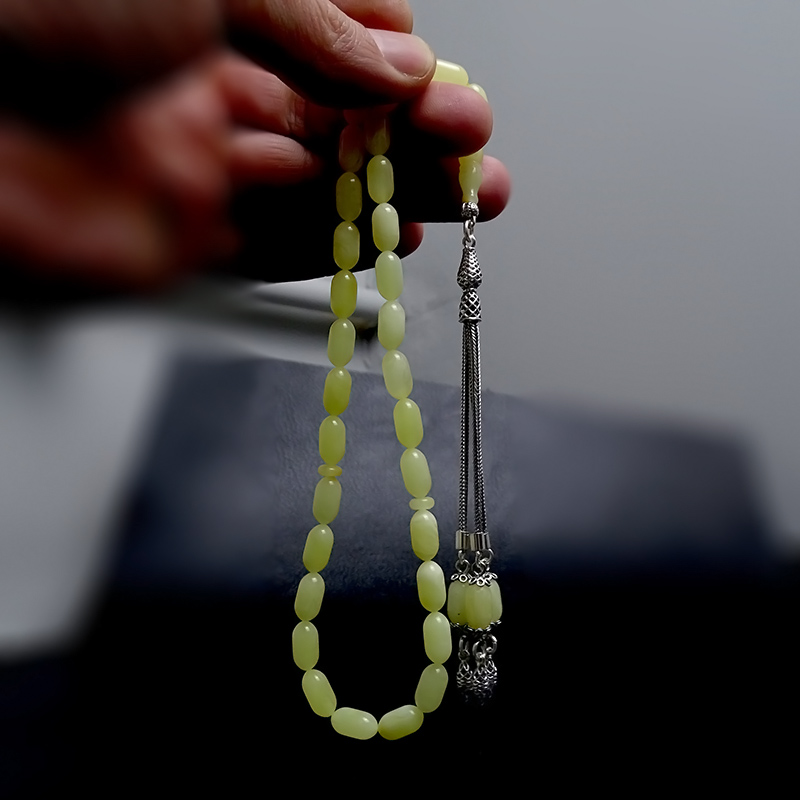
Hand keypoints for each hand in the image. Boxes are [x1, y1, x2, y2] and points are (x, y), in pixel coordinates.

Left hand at [0, 0, 509, 289]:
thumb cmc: (40, 2)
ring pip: (317, 193)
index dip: (403, 74)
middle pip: (338, 127)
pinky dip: (334, 249)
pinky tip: (386, 242)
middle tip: (476, 159)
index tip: (451, 93)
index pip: (336, 50)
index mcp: (214, 16)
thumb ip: (315, 30)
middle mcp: (206, 90)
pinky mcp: (176, 242)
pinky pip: (272, 252)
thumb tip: (398, 59)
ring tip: (459, 201)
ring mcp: (194, 170)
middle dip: (417, 143)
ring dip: (392, 200)